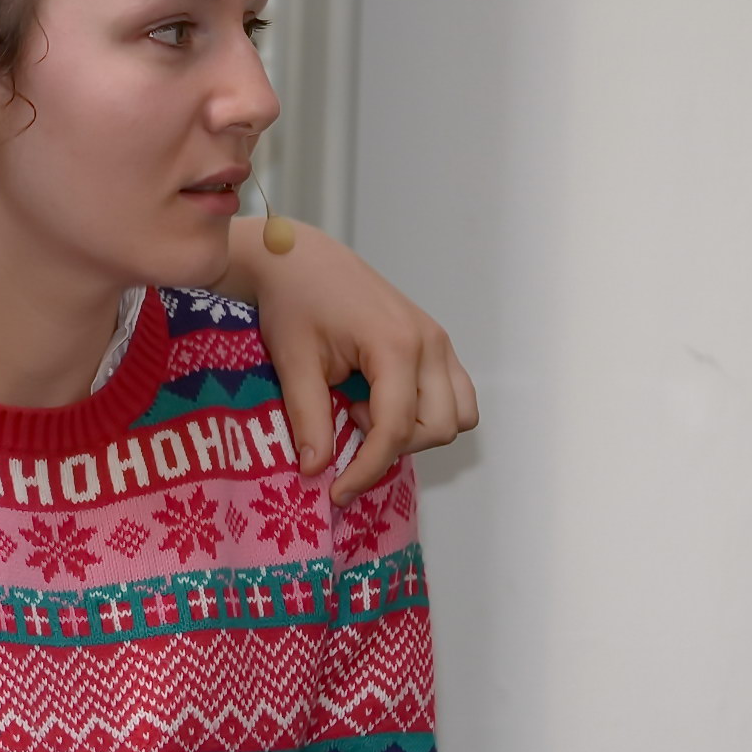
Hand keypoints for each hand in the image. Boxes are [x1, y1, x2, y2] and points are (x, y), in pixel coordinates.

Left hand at [230, 217, 479, 505]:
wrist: (300, 259)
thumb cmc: (293, 304)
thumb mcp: (293, 363)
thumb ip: (309, 418)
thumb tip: (316, 471)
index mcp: (395, 345)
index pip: (396, 429)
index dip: (368, 469)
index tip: (337, 492)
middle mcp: (430, 343)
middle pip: (440, 428)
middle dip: (395, 445)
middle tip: (347, 421)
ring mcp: (439, 341)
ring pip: (459, 415)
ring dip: (416, 430)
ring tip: (365, 409)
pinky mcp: (436, 342)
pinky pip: (455, 394)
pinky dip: (426, 412)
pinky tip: (380, 399)